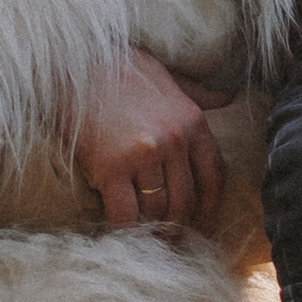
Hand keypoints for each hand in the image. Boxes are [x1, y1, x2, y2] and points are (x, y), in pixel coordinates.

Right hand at [72, 48, 223, 230]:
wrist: (75, 62)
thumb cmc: (121, 69)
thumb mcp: (170, 77)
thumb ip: (199, 92)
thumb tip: (227, 95)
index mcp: (193, 123)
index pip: (213, 178)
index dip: (210, 209)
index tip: (203, 226)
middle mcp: (174, 141)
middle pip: (186, 201)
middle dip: (179, 226)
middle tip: (168, 240)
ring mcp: (144, 155)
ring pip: (158, 211)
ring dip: (152, 230)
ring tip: (145, 238)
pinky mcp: (111, 167)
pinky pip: (125, 213)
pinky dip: (125, 229)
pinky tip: (121, 232)